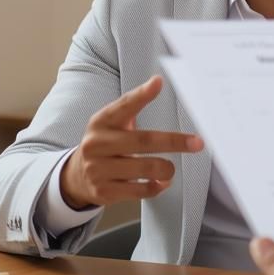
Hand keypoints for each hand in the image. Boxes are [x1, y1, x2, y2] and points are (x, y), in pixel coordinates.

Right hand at [58, 75, 202, 208]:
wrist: (76, 176)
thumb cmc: (105, 145)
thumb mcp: (111, 123)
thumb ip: (131, 107)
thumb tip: (157, 82)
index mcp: (101, 122)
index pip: (123, 105)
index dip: (141, 95)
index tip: (157, 83)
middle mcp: (97, 144)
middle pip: (143, 141)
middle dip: (174, 142)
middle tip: (196, 143)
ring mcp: (98, 169)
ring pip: (145, 168)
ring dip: (166, 169)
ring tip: (169, 168)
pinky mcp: (104, 192)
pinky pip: (141, 190)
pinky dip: (156, 186)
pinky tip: (159, 181)